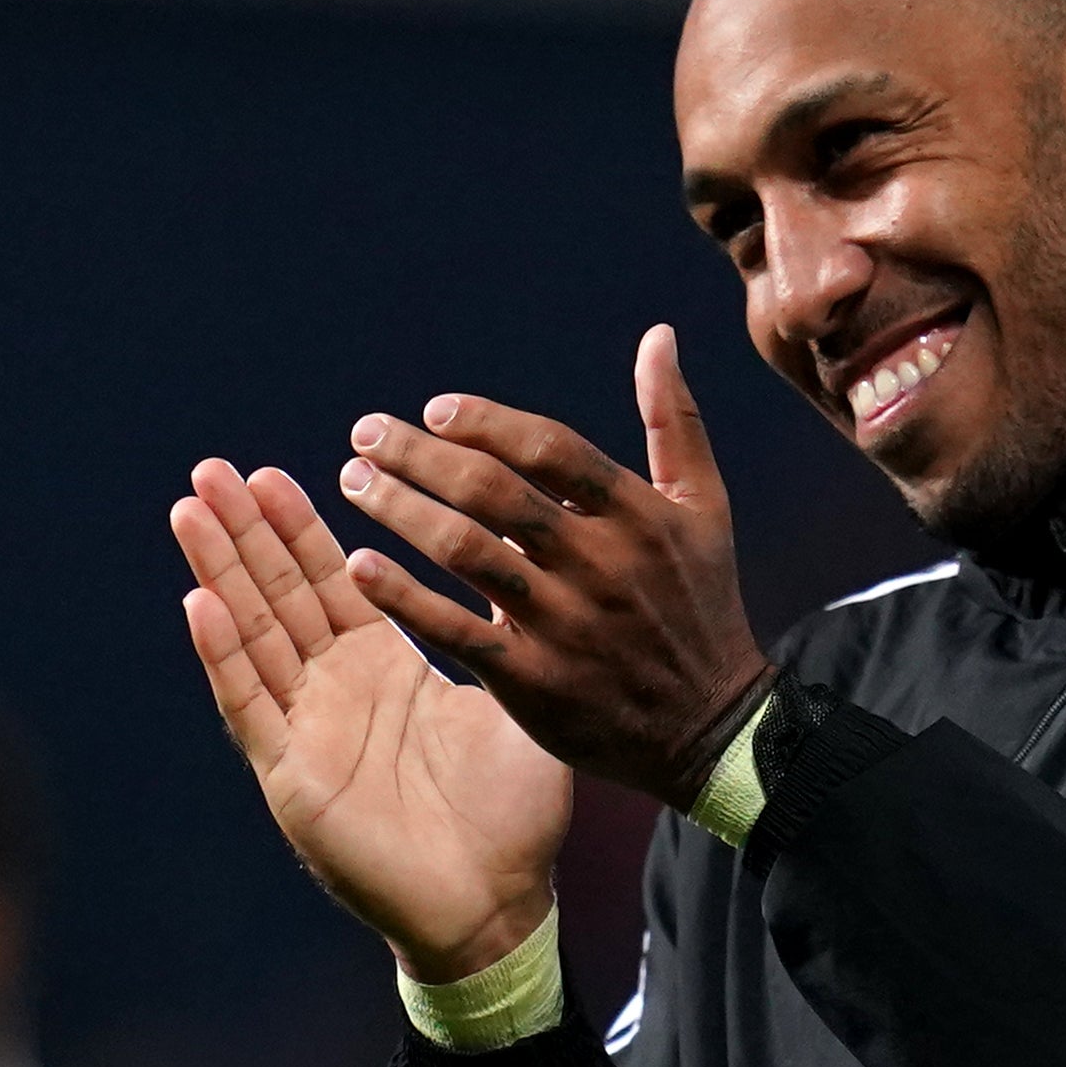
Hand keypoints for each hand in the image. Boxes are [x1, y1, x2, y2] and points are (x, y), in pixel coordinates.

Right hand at [177, 457, 571, 983]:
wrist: (498, 906)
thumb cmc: (514, 816)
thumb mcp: (514, 704)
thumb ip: (501, 637)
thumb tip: (520, 563)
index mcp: (386, 669)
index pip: (332, 582)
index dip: (299, 529)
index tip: (271, 472)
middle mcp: (337, 693)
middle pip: (280, 595)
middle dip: (246, 532)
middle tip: (213, 468)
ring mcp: (308, 733)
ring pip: (254, 636)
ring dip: (221, 574)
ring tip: (190, 510)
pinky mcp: (293, 779)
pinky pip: (252, 707)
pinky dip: (226, 656)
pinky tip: (202, 603)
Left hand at [324, 328, 776, 807]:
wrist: (711, 730)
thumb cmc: (699, 607)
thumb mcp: (704, 509)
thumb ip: (674, 420)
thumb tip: (658, 336)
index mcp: (638, 516)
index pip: (551, 449)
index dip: (486, 422)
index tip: (435, 411)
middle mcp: (601, 566)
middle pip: (494, 493)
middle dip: (419, 456)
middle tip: (366, 434)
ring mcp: (566, 626)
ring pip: (466, 553)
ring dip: (400, 510)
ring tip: (354, 482)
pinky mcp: (536, 684)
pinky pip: (456, 633)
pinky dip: (404, 597)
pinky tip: (360, 565)